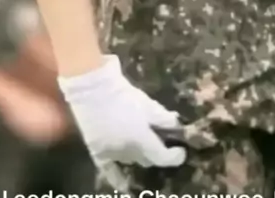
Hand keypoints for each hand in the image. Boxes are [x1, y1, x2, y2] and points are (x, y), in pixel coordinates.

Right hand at [58, 55, 185, 189]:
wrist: (93, 89)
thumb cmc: (122, 94)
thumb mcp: (147, 104)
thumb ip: (164, 119)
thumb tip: (177, 127)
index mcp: (141, 140)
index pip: (163, 158)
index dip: (175, 157)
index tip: (181, 151)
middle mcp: (127, 153)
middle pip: (148, 159)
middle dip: (157, 152)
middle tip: (162, 142)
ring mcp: (111, 155)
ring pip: (132, 162)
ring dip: (140, 156)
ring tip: (143, 147)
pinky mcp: (97, 153)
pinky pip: (110, 172)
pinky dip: (119, 178)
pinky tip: (125, 185)